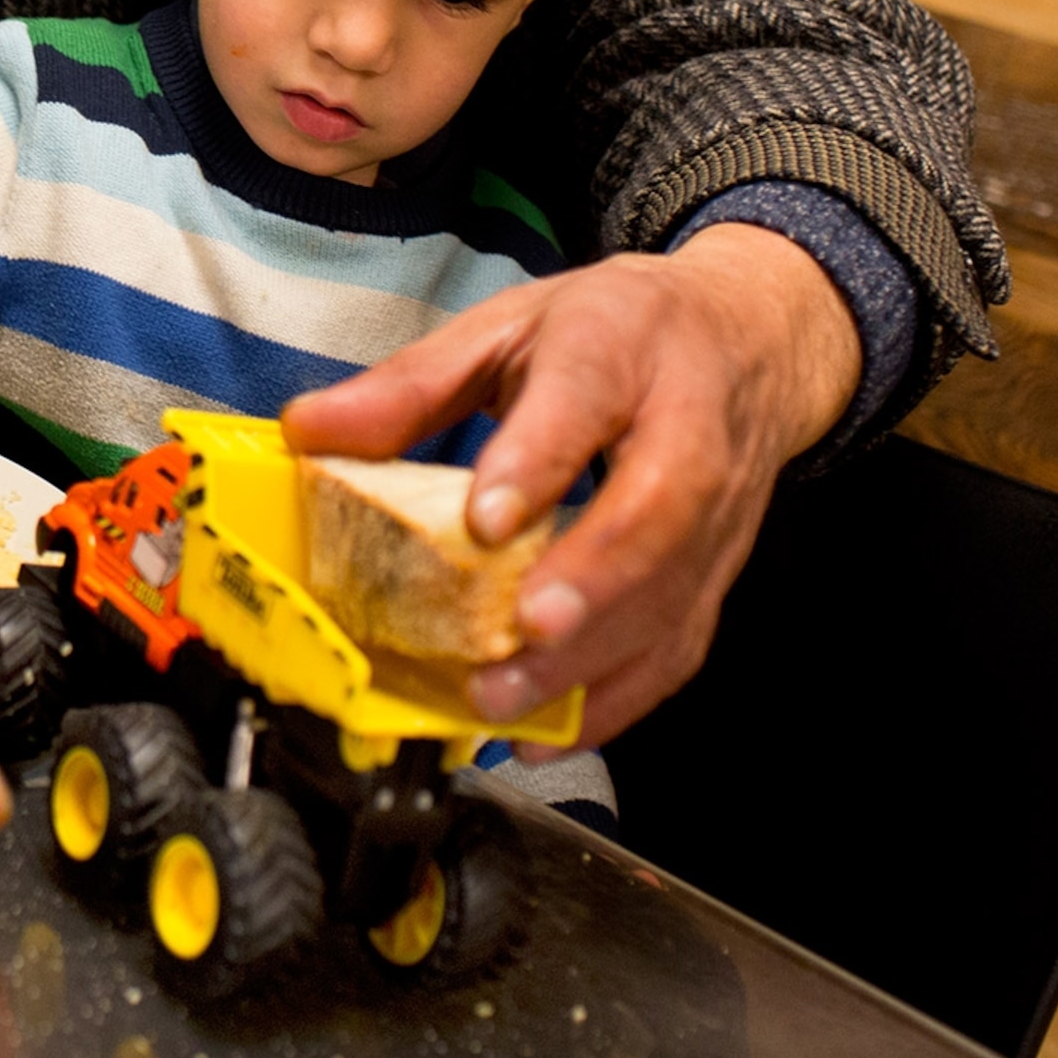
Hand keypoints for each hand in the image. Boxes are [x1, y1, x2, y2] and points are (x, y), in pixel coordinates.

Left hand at [280, 222, 860, 750]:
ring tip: (503, 697)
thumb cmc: (616, 333)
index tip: (484, 518)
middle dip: (591, 576)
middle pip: (659, 508)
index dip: (538, 459)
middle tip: (519, 629)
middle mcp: (687, 428)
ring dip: (590, 658)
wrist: (749, 338)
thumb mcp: (508, 326)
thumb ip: (411, 383)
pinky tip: (546, 731)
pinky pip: (679, 646)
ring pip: (673, 593)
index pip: (586, 396)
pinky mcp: (718, 573)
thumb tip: (308, 428)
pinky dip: (615, 700)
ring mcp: (717, 511)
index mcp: (621, 345)